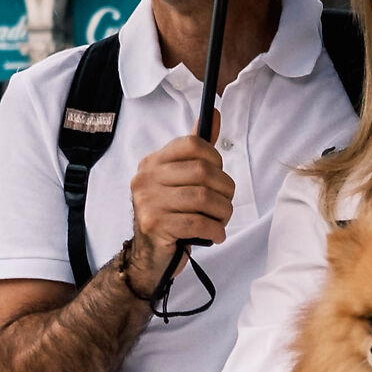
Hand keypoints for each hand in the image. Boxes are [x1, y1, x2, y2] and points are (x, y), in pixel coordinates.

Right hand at [125, 133, 233, 291]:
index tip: (218, 176)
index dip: (215, 159)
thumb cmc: (170, 215)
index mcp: (152, 162)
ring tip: (222, 220)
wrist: (149, 258)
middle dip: (225, 190)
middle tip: (226, 203)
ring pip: (203, 198)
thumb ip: (197, 150)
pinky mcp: (155, 226)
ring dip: (223, 212)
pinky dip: (215, 229)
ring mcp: (148, 202)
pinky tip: (216, 234)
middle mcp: (146, 179)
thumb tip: (214, 114)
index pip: (192, 144)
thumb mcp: (181, 181)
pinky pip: (197, 222)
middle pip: (203, 173)